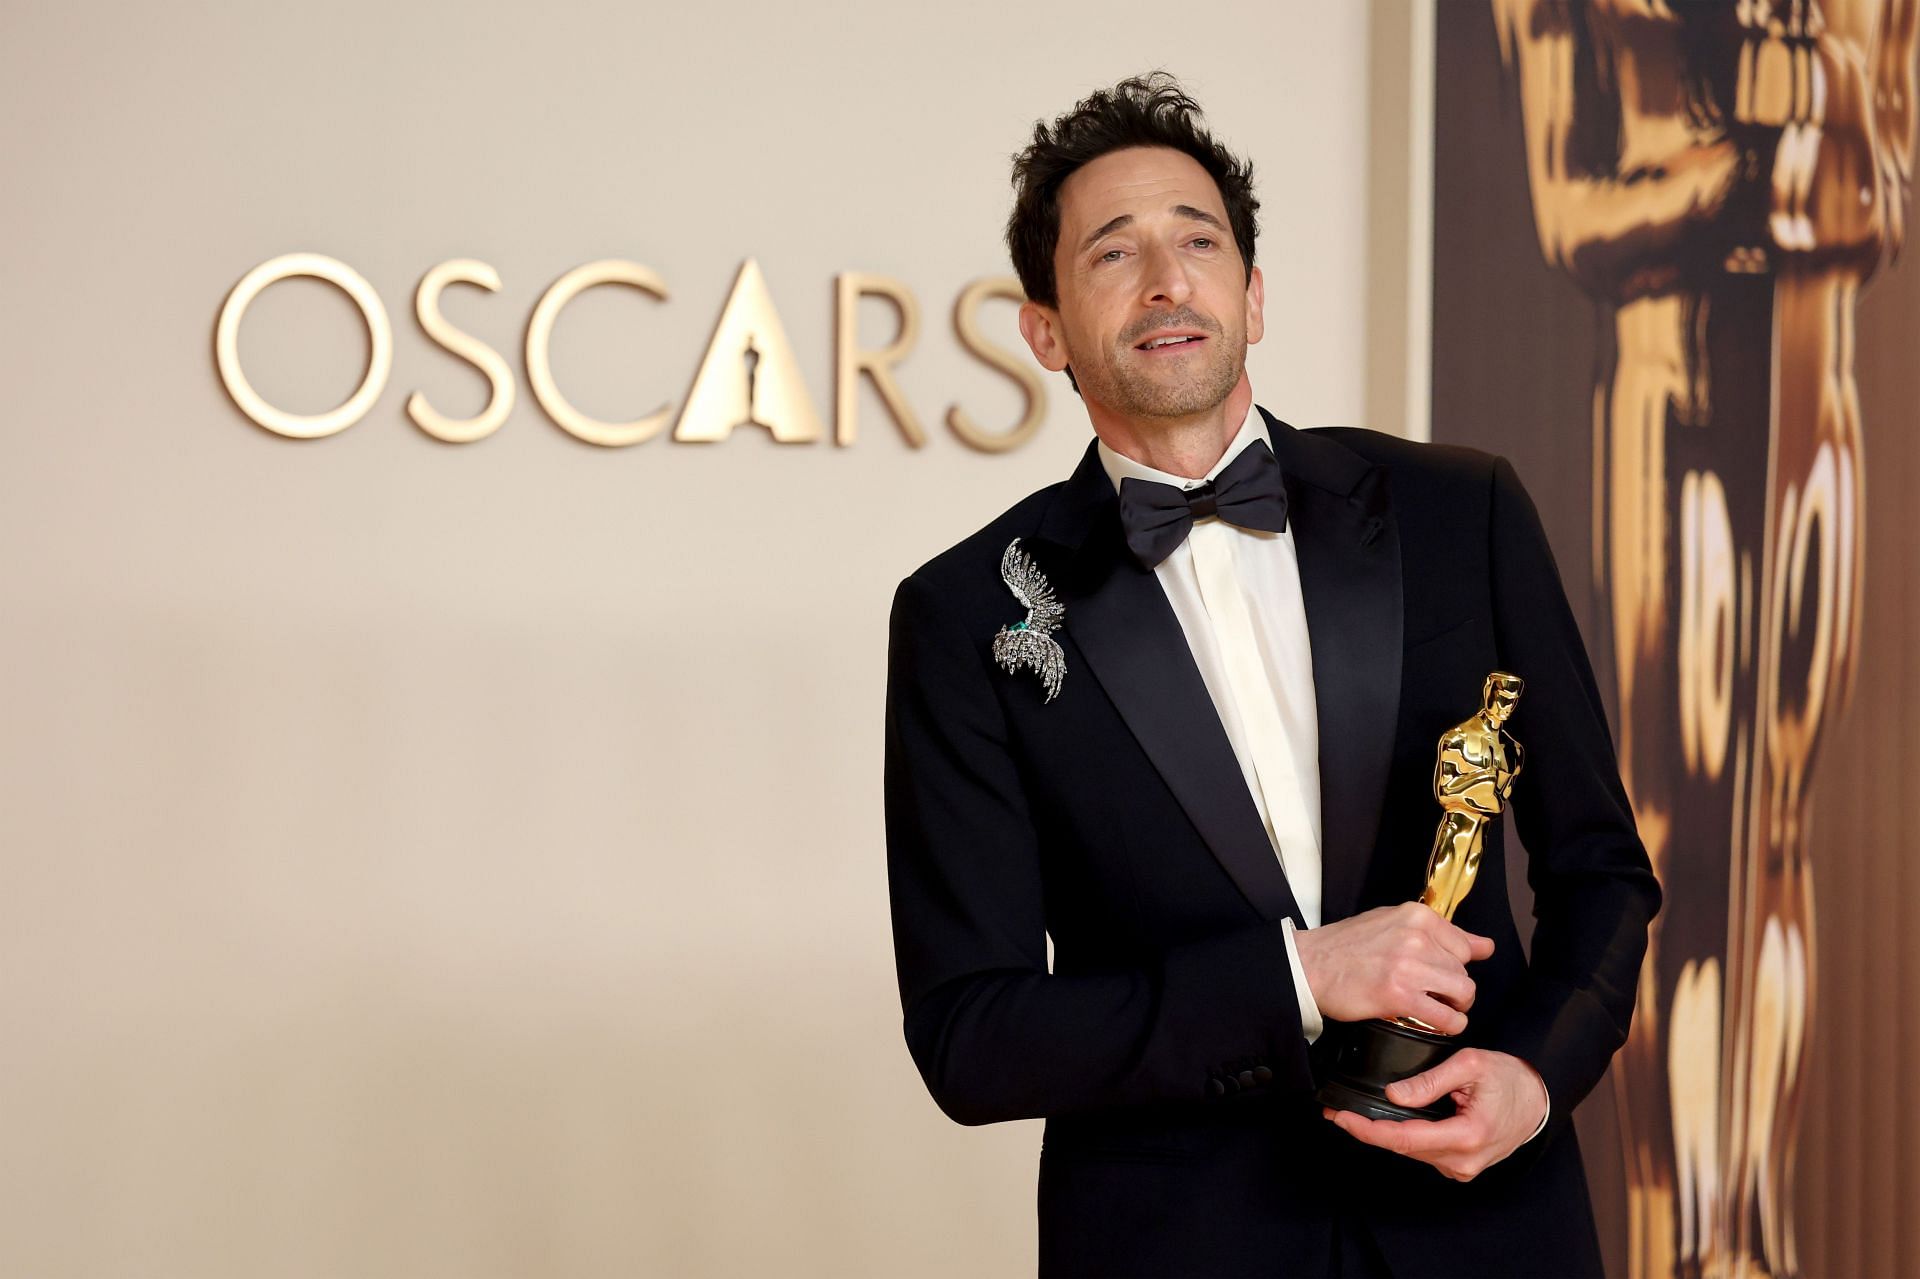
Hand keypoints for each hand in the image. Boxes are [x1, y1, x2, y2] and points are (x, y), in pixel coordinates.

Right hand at [1291, 902, 1493, 1033]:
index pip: (1465, 945)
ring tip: (1435, 1007)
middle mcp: (1417, 937)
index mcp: (1417, 915)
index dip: (1454, 964)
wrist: (1310, 965)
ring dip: (1454, 1006)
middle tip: (1431, 993)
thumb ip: (1440, 933)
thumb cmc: (1347, 946)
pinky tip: (1436, 1023)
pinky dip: (1448, 1024)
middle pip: (1464, 971)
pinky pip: (1446, 1016)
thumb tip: (1486, 946)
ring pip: (1462, 993)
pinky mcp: (1399, 995)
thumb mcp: (1393, 923)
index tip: (1438, 973)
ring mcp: (1409, 966)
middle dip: (1452, 987)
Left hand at [1321, 1049, 1548, 1180]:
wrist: (1538, 1098)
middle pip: (1404, 1147)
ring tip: (1358, 1114)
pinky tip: (1392, 1120)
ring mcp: (1463, 1167)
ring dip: (1386, 1134)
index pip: (1404, 1139)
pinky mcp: (1461, 1165)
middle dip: (1370, 1130)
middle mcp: (1463, 1160)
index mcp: (1466, 1135)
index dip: (1368, 1131)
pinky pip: (1425, 1152)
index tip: (1342, 1119)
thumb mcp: (1470, 1065)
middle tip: (1339, 1112)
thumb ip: (1430, 1081)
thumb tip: (1394, 1095)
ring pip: (1413, 1151)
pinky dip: (1406, 1136)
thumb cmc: (1509, 1078)